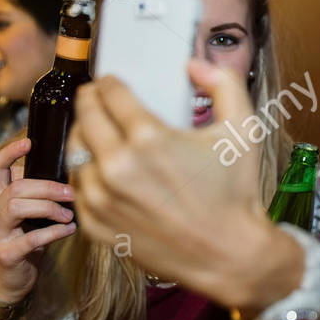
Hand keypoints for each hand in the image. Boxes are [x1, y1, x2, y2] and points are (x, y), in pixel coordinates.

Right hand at [0, 138, 76, 303]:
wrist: (11, 281)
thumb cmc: (27, 243)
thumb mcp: (31, 217)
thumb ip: (41, 198)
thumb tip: (72, 179)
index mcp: (0, 198)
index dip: (9, 152)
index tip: (29, 142)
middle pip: (16, 187)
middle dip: (46, 187)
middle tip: (71, 192)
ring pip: (17, 207)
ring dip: (48, 208)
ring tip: (69, 214)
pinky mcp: (7, 253)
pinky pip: (31, 238)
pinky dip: (54, 232)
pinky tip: (69, 230)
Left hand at [70, 60, 270, 302]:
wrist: (229, 255)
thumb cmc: (236, 193)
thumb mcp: (244, 130)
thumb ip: (223, 84)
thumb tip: (193, 64)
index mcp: (149, 138)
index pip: (109, 93)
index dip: (110, 82)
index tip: (113, 83)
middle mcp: (118, 167)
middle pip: (84, 116)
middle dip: (91, 101)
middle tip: (100, 100)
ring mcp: (102, 199)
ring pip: (75, 152)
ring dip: (87, 139)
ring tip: (102, 136)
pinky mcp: (97, 226)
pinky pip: (79, 188)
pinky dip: (89, 176)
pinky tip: (106, 172)